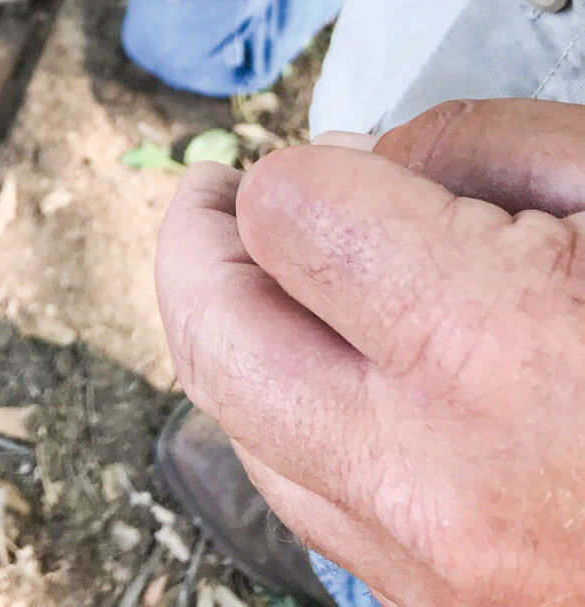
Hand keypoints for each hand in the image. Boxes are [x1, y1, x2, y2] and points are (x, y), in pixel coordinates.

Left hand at [158, 97, 584, 606]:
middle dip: (210, 242)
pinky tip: (348, 375)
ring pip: (241, 427)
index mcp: (497, 352)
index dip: (308, 160)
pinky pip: (311, 504)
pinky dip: (299, 424)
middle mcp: (439, 481)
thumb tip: (376, 153)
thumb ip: (491, 143)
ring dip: (241, 335)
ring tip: (284, 277)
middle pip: (213, 331)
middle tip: (229, 198)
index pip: (286, 211)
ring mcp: (436, 574)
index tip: (343, 157)